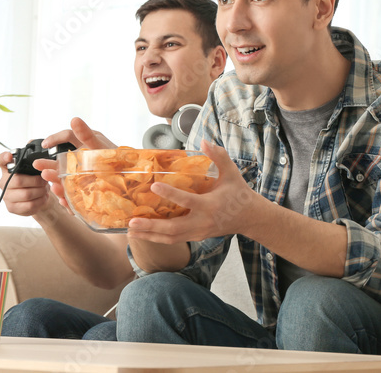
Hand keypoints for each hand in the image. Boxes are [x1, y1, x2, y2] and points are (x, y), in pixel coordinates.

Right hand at [0, 151, 58, 216]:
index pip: (0, 160)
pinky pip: (29, 205)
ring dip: (40, 191)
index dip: (4, 158)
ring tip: (45, 189)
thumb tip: (32, 142)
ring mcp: (6, 196)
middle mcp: (3, 182)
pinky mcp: (12, 208)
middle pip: (18, 180)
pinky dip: (40, 201)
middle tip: (45, 181)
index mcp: (8, 168)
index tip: (10, 156)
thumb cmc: (35, 179)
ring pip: (26, 194)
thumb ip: (35, 155)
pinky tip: (43, 198)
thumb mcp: (37, 167)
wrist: (38, 198)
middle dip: (36, 181)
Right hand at [38, 117, 117, 208]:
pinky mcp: (85, 188)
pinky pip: (73, 193)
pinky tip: (66, 202)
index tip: (45, 145)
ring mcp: (82, 173)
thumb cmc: (118, 160)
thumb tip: (74, 119)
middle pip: (61, 162)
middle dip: (50, 167)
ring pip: (65, 179)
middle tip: (41, 170)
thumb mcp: (101, 147)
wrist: (133, 182)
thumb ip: (87, 135)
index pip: (66, 137)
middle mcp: (82, 158)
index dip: (54, 139)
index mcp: (86, 143)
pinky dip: (69, 199)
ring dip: (58, 185)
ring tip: (56, 190)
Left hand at [126, 140, 261, 244]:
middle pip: (173, 229)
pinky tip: (143, 233)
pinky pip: (174, 240)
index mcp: (211, 205)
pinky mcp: (196, 237)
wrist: (250, 218)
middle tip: (133, 220)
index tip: (154, 185)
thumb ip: (218, 156)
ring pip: (171, 238)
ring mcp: (199, 232)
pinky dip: (157, 238)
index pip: (188, 200)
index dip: (171, 194)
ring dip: (150, 235)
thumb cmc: (239, 193)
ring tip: (130, 229)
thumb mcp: (231, 173)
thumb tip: (203, 141)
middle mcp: (202, 222)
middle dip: (152, 226)